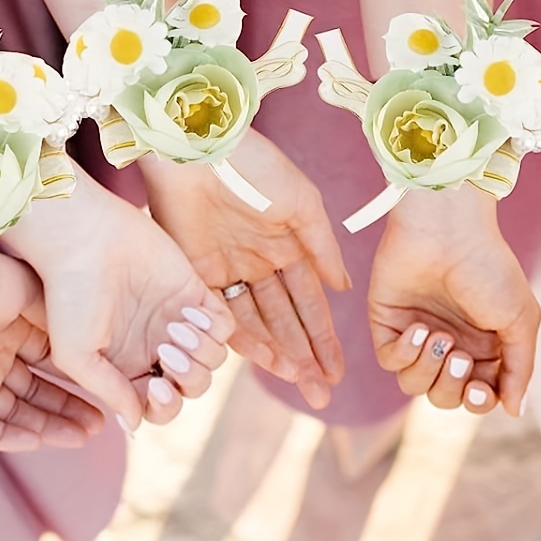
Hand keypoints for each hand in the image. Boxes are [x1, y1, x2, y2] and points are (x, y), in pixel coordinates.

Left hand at [0, 245, 102, 452]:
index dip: (78, 378)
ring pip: (16, 414)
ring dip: (49, 428)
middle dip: (69, 409)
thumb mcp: (32, 292)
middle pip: (38, 393)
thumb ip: (59, 320)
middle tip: (101, 424)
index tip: (107, 389)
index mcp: (12, 328)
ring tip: (82, 437)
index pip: (50, 362)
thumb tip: (87, 344)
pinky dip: (10, 438)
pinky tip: (40, 441)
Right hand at [6, 167, 233, 431]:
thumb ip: (110, 392)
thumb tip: (137, 425)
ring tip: (176, 328)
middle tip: (167, 351)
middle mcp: (154, 347)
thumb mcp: (77, 355)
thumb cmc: (70, 295)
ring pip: (212, 359)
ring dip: (201, 353)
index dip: (164, 406)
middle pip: (192, 386)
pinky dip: (214, 327)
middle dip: (187, 378)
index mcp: (127, 368)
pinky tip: (188, 311)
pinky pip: (224, 325)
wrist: (84, 238)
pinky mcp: (194, 292)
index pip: (161, 406)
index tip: (153, 387)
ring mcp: (176, 319)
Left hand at [142, 131, 346, 410]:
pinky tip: (265, 362)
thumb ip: (323, 249)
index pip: (310, 303)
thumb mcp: (302, 204)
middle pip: (285, 322)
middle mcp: (258, 264)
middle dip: (305, 357)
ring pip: (257, 324)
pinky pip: (222, 314)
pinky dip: (243, 339)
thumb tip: (345, 290)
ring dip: (278, 354)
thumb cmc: (255, 165)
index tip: (337, 370)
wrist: (200, 146)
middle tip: (321, 394)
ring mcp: (227, 270)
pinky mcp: (195, 272)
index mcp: (287, 246)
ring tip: (298, 382)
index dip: (324, 337)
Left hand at [370, 188, 538, 415]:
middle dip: (453, 387)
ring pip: (415, 385)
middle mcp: (451, 343)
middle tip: (460, 355)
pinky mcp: (388, 323)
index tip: (484, 389)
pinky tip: (418, 329)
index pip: (479, 395)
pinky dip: (404, 353)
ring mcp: (418, 334)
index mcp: (485, 345)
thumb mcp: (520, 320)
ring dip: (428, 370)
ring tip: (440, 336)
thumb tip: (515, 410)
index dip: (480, 401)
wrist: (448, 229)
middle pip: (445, 397)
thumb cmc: (489, 267)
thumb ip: (519, 369)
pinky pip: (390, 362)